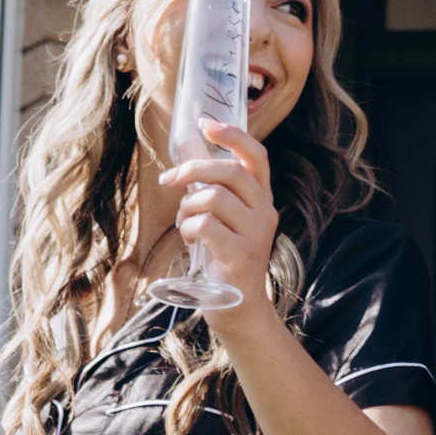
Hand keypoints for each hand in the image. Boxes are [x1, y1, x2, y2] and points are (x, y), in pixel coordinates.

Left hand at [167, 115, 281, 312]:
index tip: (206, 124)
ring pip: (214, 198)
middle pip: (231, 172)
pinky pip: (205, 226)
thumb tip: (189, 152)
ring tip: (184, 221)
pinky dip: (188, 228)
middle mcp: (265, 212)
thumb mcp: (222, 219)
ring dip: (187, 206)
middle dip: (193, 170)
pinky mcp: (240, 256)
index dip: (233, 136)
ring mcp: (256, 235)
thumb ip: (210, 188)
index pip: (257, 156)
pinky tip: (189, 238)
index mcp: (262, 199)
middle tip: (169, 179)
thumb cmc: (226, 259)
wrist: (240, 309)